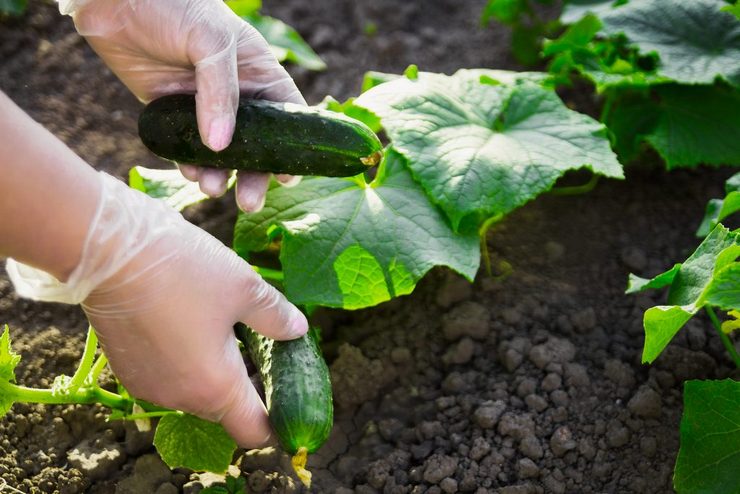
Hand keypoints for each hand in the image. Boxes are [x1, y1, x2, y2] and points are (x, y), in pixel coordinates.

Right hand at [7, 172, 307, 446]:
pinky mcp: (126, 369)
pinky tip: (186, 322)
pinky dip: (181, 361)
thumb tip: (298, 330)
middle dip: (243, 385)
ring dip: (210, 370)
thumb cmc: (184, 270)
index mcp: (216, 386)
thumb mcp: (244, 287)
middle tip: (256, 344)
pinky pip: (167, 377)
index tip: (284, 399)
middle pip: (224, 409)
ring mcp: (148, 386)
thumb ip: (275, 316)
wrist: (108, 249)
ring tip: (218, 325)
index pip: (253, 430)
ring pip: (194, 391)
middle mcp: (180, 397)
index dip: (274, 421)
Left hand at [61, 0, 304, 211]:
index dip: (292, 149)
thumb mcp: (209, 41)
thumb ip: (220, 93)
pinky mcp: (173, 116)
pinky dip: (191, 165)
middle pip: (256, 146)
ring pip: (221, 154)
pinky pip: (187, 150)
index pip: (286, 116)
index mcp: (259, 73)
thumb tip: (222, 147)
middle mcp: (236, 95)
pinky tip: (190, 172)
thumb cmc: (175, 7)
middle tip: (250, 203)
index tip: (288, 178)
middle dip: (254, 176)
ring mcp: (204, 108)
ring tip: (211, 188)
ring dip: (220, 175)